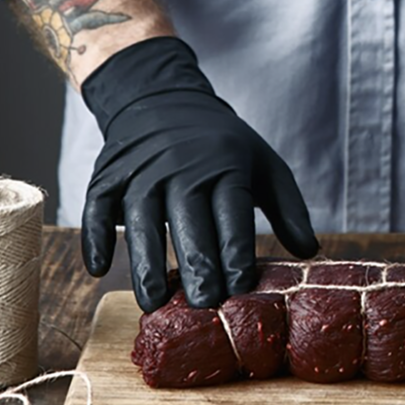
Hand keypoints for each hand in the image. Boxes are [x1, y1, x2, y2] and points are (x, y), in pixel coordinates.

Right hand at [80, 37, 319, 311]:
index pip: (231, 214)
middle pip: (189, 221)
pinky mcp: (107, 175)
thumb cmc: (221, 146)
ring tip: (154, 304)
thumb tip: (310, 253)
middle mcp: (181, 167)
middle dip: (196, 266)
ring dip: (145, 262)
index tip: (240, 289)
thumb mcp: (264, 165)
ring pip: (141, 220)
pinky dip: (94, 237)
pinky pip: (96, 208)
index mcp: (225, 165)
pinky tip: (99, 269)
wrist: (163, 100)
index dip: (235, 253)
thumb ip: (289, 209)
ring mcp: (141, 171)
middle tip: (203, 304)